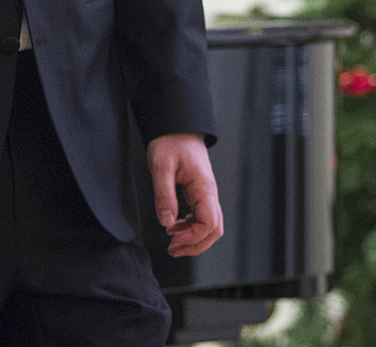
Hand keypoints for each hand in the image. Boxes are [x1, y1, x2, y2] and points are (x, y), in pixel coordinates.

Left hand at [147, 132, 222, 256]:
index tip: (172, 239)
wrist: (177, 125)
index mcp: (204, 186)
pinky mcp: (199, 192)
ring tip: (172, 242)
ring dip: (193, 238)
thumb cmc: (171, 140)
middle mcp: (209, 192)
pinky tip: (175, 226)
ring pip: (210, 225)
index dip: (192, 237)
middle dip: (195, 245)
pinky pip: (202, 216)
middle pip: (214, 229)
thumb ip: (164, 195)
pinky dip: (190, 227)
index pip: (209, 223)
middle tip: (173, 249)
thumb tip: (167, 222)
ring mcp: (206, 193)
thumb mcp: (161, 166)